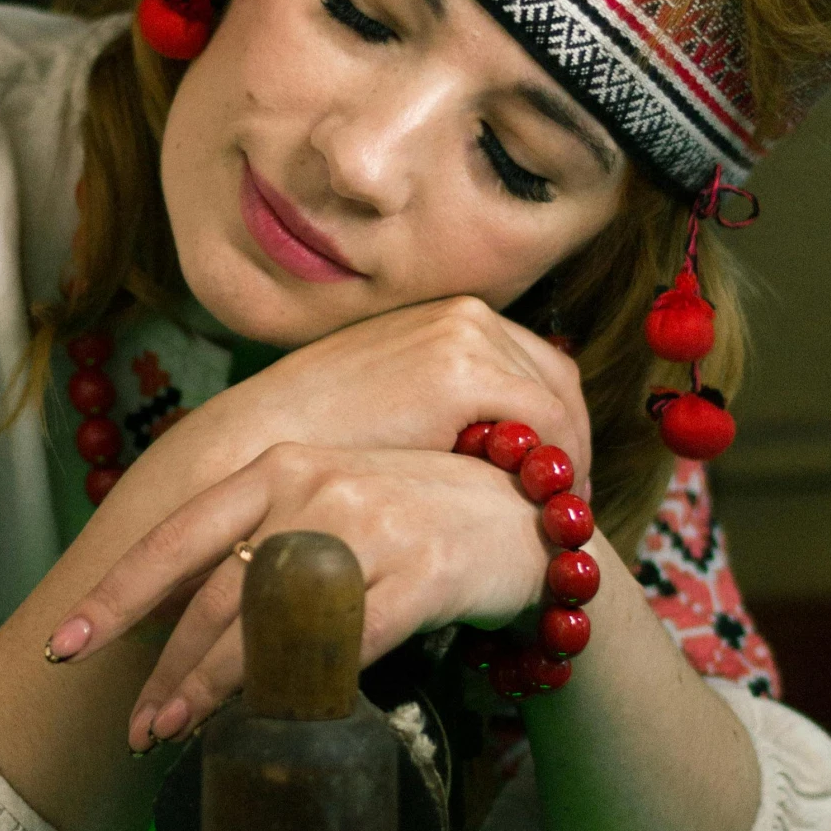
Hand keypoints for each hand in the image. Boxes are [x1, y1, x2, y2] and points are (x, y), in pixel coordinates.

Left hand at [49, 439, 549, 749]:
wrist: (526, 518)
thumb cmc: (412, 516)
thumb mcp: (327, 502)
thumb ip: (261, 535)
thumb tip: (179, 607)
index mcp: (283, 464)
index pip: (179, 534)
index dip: (116, 592)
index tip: (64, 643)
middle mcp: (319, 487)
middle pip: (216, 594)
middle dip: (166, 668)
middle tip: (137, 724)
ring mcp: (373, 528)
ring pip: (267, 625)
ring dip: (212, 689)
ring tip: (175, 731)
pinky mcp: (425, 572)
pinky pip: (343, 645)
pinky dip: (297, 687)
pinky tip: (272, 718)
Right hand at [166, 294, 589, 492]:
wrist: (257, 441)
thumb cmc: (314, 440)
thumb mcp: (391, 407)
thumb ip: (444, 412)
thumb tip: (496, 453)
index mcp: (445, 318)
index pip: (535, 366)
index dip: (558, 425)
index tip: (559, 479)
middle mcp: (463, 314)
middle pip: (557, 379)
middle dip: (572, 442)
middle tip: (571, 502)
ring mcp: (464, 336)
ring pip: (559, 402)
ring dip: (570, 459)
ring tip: (559, 516)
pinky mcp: (461, 371)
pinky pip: (546, 422)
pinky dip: (558, 465)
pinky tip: (545, 507)